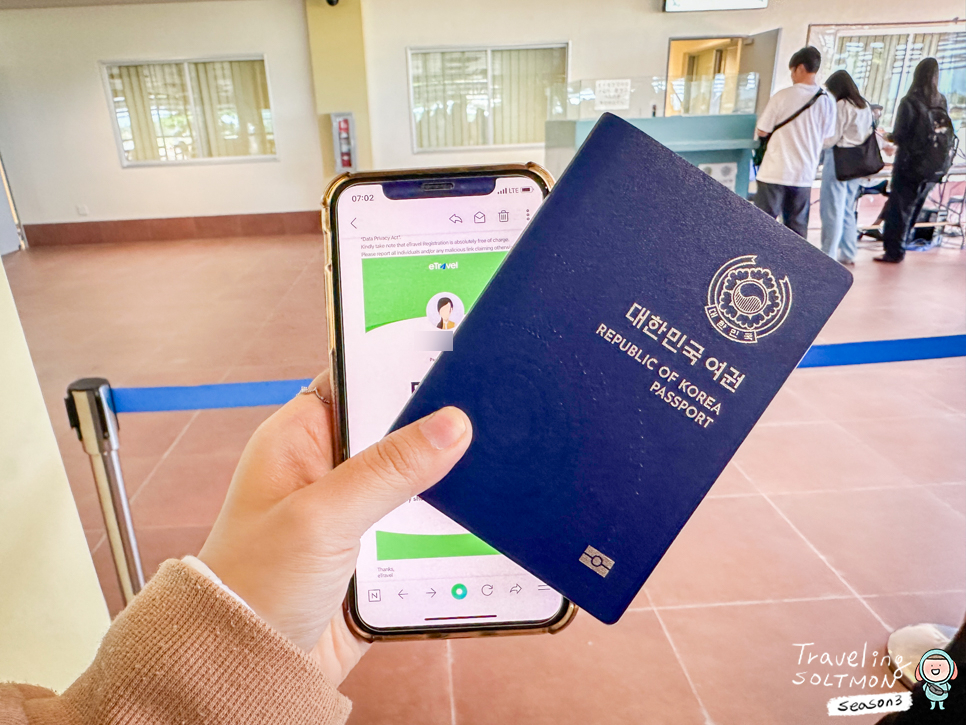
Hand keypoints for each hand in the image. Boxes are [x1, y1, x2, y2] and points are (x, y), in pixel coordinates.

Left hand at [198, 372, 471, 684]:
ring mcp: (354, 511)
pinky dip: (447, 525)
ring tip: (490, 469)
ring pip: (417, 479)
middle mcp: (327, 468)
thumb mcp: (321, 518)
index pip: (354, 378)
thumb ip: (387, 469)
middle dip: (435, 428)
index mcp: (298, 438)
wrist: (249, 671)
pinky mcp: (376, 550)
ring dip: (445, 483)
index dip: (396, 363)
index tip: (448, 354)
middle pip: (395, 428)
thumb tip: (450, 425)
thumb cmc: (251, 589)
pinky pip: (423, 525)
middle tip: (484, 416)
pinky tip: (476, 520)